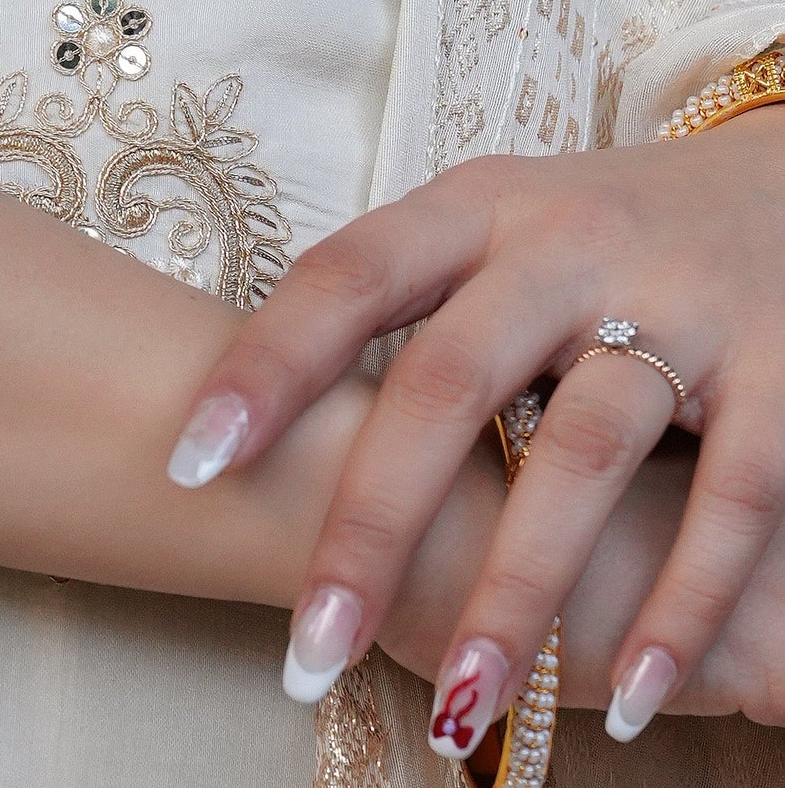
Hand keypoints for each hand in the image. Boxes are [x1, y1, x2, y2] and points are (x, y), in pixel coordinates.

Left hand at [164, 113, 784, 753]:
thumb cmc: (602, 233)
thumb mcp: (497, 229)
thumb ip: (401, 300)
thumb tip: (246, 408)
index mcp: (477, 207)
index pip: (345, 276)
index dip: (265, 366)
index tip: (189, 463)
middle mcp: (566, 245)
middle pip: (446, 383)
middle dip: (372, 525)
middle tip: (307, 647)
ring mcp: (677, 302)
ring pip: (580, 458)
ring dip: (517, 596)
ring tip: (457, 707)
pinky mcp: (779, 371)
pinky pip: (725, 502)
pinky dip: (677, 605)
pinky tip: (623, 695)